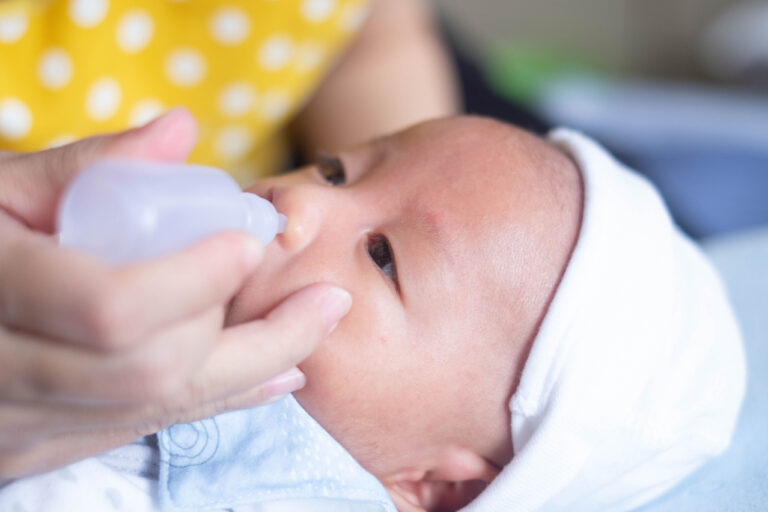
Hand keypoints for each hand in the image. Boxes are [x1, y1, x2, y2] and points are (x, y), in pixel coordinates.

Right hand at [0, 109, 351, 477]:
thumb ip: (84, 165)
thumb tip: (181, 131)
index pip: (111, 309)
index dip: (190, 281)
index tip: (246, 243)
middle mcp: (2, 377)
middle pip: (154, 373)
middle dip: (253, 336)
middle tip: (321, 296)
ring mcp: (17, 426)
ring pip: (158, 410)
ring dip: (252, 370)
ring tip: (316, 327)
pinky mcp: (36, 448)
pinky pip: (142, 430)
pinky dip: (217, 400)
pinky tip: (274, 374)